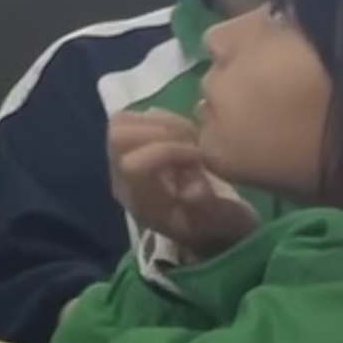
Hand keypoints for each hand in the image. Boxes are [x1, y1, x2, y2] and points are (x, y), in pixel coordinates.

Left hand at [108, 110, 259, 259]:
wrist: (210, 226)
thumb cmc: (218, 225)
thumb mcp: (225, 223)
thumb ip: (208, 206)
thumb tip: (191, 186)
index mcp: (140, 201)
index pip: (133, 166)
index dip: (167, 152)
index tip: (202, 155)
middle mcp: (123, 179)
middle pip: (118, 138)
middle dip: (160, 131)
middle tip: (196, 139)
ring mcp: (123, 159)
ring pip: (121, 123)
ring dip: (160, 121)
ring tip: (192, 133)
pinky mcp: (134, 145)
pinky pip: (133, 117)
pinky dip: (161, 116)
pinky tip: (186, 130)